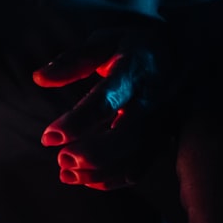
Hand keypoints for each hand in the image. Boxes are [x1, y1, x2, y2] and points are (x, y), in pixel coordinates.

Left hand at [33, 25, 176, 189]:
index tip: (48, 138)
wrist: (183, 52)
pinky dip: (112, 179)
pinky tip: (85, 179)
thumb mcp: (104, 42)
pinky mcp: (162, 138)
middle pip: (127, 135)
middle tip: (61, 160)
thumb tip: (38, 78)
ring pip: (134, 156)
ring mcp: (161, 122)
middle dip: (93, 153)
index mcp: (135, 71)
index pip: (106, 100)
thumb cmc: (132, 48)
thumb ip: (73, 61)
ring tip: (65, 174)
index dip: (77, 122)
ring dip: (99, 171)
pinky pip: (140, 166)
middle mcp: (153, 99)